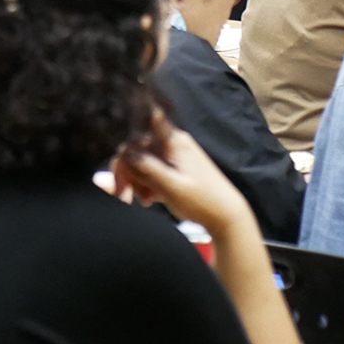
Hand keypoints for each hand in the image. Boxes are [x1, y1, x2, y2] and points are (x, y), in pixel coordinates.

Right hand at [114, 114, 254, 240]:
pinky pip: (153, 171)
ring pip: (144, 161)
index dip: (126, 140)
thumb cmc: (202, 200)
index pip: (142, 128)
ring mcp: (175, 156)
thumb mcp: (172, 186)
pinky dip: (147, 184)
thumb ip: (147, 167)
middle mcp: (173, 142)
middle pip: (139, 148)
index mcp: (173, 140)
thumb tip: (124, 152)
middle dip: (128, 170)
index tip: (116, 165)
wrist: (227, 215)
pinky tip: (149, 200)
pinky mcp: (176, 168)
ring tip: (143, 200)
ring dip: (137, 180)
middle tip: (124, 195)